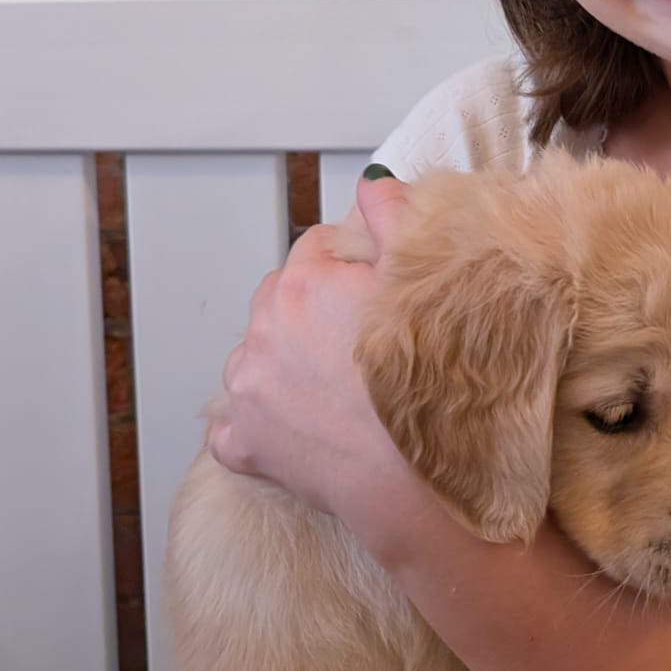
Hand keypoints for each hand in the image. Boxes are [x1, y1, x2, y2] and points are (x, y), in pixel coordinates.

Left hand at [208, 171, 427, 541]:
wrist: (425, 485)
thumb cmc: (435, 386)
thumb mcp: (427, 283)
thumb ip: (394, 218)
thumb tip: (371, 185)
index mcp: (304, 283)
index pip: (317, 247)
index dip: (353, 267)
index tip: (377, 295)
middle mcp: (263, 330)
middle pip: (281, 296)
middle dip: (313, 310)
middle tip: (362, 344)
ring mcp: (247, 390)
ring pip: (257, 355)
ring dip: (283, 363)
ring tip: (336, 387)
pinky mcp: (243, 443)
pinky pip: (236, 424)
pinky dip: (258, 425)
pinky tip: (300, 428)